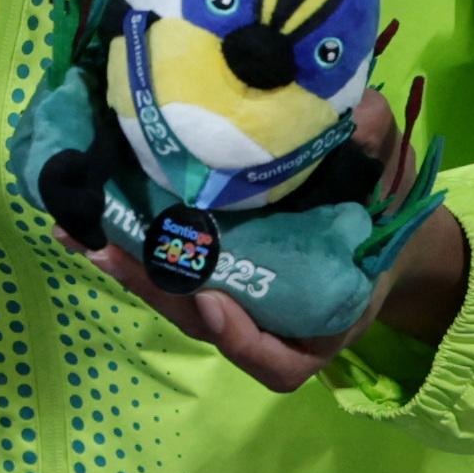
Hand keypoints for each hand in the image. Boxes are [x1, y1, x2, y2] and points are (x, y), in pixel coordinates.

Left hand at [84, 87, 467, 391]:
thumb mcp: (391, 176)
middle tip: (109, 251)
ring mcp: (240, 303)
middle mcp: (274, 323)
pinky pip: (170, 279)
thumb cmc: (386, 210)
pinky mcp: (213, 278)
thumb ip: (375, 147)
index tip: (214, 301)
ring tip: (82, 231)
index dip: (242, 339)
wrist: (385, 227)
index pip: (280, 360)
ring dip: (130, 268)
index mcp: (327, 319)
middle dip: (158, 288)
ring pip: (178, 301)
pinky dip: (132, 257)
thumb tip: (355, 112)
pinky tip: (92, 230)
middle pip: (207, 324)